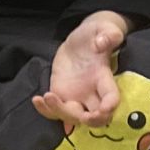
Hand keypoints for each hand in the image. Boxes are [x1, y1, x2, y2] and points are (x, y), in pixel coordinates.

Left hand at [34, 11, 126, 126]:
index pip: (112, 97)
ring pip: (73, 117)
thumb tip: (103, 42)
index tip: (105, 108)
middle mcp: (93, 92)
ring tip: (48, 96)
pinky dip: (46, 111)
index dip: (110, 105)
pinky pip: (55, 111)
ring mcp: (77, 96)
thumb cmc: (96, 34)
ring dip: (61, 113)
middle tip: (77, 113)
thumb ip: (108, 34)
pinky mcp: (62, 94)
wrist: (81, 40)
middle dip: (90, 120)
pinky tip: (37, 99)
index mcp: (104, 78)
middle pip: (95, 117)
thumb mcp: (104, 29)